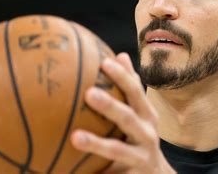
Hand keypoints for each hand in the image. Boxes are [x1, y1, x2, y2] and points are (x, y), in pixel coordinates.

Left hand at [71, 52, 174, 173]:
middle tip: (89, 93)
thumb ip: (131, 87)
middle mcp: (147, 135)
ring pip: (117, 151)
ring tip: (75, 137)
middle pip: (128, 118)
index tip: (104, 62)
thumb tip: (121, 55)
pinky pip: (111, 173)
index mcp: (147, 115)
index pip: (135, 92)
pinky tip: (70, 166)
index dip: (122, 77)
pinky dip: (96, 172)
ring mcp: (140, 158)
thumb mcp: (140, 112)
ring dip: (96, 144)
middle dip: (110, 106)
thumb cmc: (140, 136)